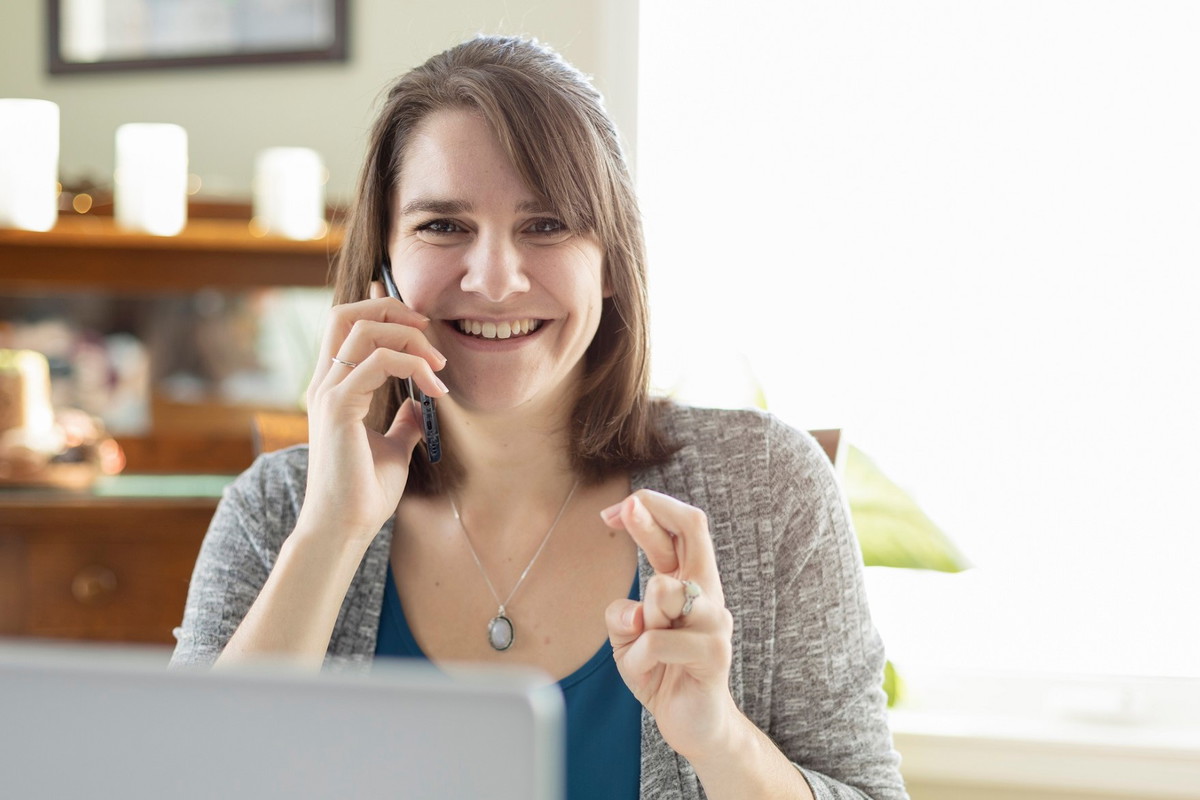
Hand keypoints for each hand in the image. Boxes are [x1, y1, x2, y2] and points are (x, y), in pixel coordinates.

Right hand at [298, 282, 447, 543]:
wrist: (345, 527)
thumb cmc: (364, 492)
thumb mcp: (393, 448)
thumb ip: (403, 422)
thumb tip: (420, 405)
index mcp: (335, 387)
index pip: (348, 325)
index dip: (381, 309)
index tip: (422, 324)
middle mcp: (326, 383)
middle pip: (347, 313)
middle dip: (391, 308)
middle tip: (429, 328)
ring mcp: (329, 393)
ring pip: (363, 330)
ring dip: (410, 338)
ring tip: (439, 365)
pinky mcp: (338, 408)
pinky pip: (377, 362)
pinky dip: (412, 366)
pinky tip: (436, 389)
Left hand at [601, 490, 740, 762]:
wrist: (695, 725)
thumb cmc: (661, 671)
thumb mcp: (628, 638)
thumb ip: (622, 615)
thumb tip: (632, 613)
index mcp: (688, 580)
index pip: (682, 528)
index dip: (652, 508)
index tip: (617, 511)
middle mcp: (707, 591)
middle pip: (693, 531)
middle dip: (652, 515)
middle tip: (624, 509)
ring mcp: (715, 620)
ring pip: (664, 589)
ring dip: (640, 618)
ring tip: (645, 648)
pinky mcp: (714, 653)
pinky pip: (657, 641)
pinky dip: (638, 658)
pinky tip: (648, 674)